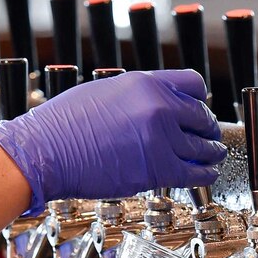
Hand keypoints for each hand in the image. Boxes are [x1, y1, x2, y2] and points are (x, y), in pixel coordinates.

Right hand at [0, 69, 226, 213]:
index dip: (198, 100)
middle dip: (206, 128)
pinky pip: (195, 172)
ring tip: (212, 156)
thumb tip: (148, 107)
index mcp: (145, 83)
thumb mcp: (102, 93)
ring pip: (203, 147)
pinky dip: (205, 174)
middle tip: (207, 137)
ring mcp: (160, 138)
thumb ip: (134, 97)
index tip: (197, 110)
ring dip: (210, 152)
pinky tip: (207, 174)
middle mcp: (159, 106)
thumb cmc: (61, 126)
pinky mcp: (157, 169)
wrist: (45, 151)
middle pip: (202, 117)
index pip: (193, 85)